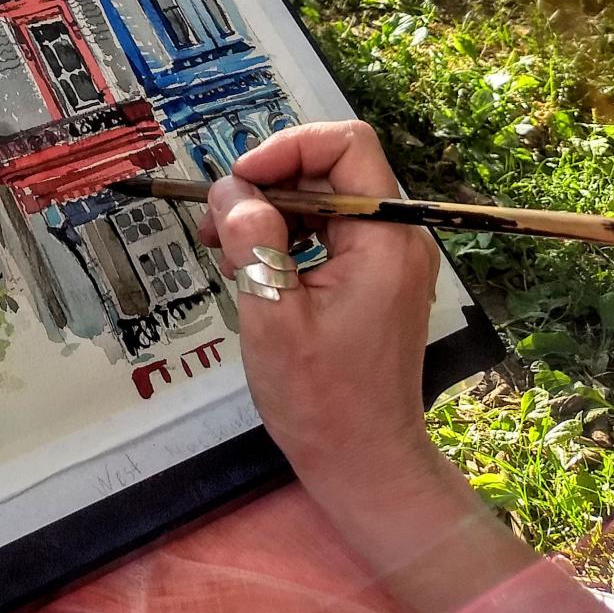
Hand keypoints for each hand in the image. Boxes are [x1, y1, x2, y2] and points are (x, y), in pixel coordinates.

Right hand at [201, 119, 439, 494]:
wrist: (366, 467)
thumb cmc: (324, 402)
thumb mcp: (274, 316)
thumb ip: (253, 243)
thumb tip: (231, 190)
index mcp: (386, 239)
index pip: (347, 144)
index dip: (288, 148)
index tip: (242, 182)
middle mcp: (397, 239)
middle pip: (330, 169)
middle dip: (268, 182)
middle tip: (216, 219)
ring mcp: (387, 260)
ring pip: (322, 198)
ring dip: (269, 211)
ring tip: (220, 245)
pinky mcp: (372, 281)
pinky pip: (326, 232)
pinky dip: (284, 237)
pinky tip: (247, 265)